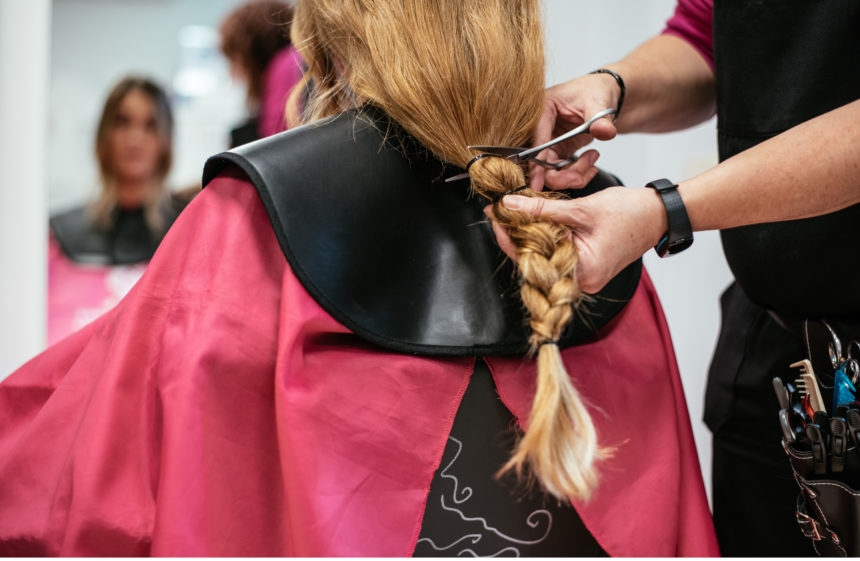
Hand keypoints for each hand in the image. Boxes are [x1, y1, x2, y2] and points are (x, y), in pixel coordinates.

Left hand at [486, 187, 664, 293]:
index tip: (494, 215)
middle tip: (498, 210)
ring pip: (545, 256)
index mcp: (582, 273)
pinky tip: (533, 220)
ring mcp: (584, 276)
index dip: (510, 236)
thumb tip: (509, 204)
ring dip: (530, 234)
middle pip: (536, 260)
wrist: (658, 214)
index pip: (533, 259)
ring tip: (512, 212)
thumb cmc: (629, 213)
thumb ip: (542, 209)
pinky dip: (546, 238)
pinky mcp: (585, 267)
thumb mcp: (580, 209)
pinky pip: (557, 254)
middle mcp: (581, 282)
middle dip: (517, 234)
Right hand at [529, 74, 621, 191]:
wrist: (605, 95)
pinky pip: (561, 171)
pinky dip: (577, 173)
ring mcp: (548, 142)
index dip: (536, 164)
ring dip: (573, 175)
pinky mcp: (557, 151)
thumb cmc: (595, 91)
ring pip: (550, 171)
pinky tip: (591, 163)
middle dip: (560, 175)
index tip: (536, 184)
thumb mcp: (598, 103)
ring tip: (592, 159)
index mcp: (541, 110)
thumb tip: (605, 131)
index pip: (535, 141)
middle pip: (538, 162)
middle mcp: (539, 128)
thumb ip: (600, 119)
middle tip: (580, 176)